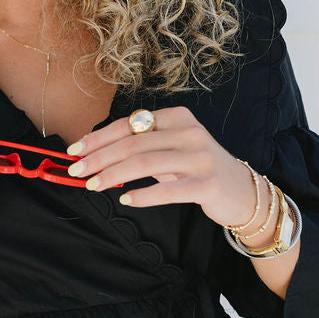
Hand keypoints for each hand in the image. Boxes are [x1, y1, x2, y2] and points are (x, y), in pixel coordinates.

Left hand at [64, 106, 257, 226]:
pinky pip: (169, 190)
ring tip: (93, 185)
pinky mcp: (207, 184)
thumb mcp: (172, 150)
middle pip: (133, 143)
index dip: (99, 137)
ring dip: (114, 175)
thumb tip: (95, 153)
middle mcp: (189, 132)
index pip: (129, 125)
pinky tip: (126, 199)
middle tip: (76, 171)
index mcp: (177, 118)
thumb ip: (141, 147)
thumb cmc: (198, 170)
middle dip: (100, 157)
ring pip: (146, 163)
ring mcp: (200, 157)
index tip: (75, 151)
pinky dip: (144, 195)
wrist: (242, 192)